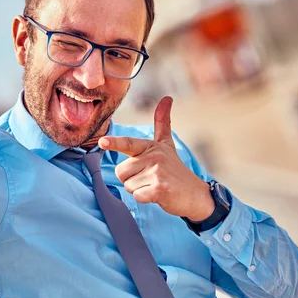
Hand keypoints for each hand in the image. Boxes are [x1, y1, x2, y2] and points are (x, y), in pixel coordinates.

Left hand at [99, 96, 213, 220]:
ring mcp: (157, 172)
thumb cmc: (175, 170)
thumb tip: (167, 98)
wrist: (195, 194)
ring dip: (139, 190)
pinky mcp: (160, 189)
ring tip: (155, 185)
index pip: (129, 144)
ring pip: (128, 185)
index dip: (114, 143)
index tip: (102, 142)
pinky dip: (145, 199)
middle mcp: (154, 157)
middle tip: (150, 179)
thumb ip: (162, 123)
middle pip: (121, 172)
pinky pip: (137, 196)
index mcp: (151, 147)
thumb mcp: (167, 144)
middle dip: (131, 179)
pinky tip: (159, 195)